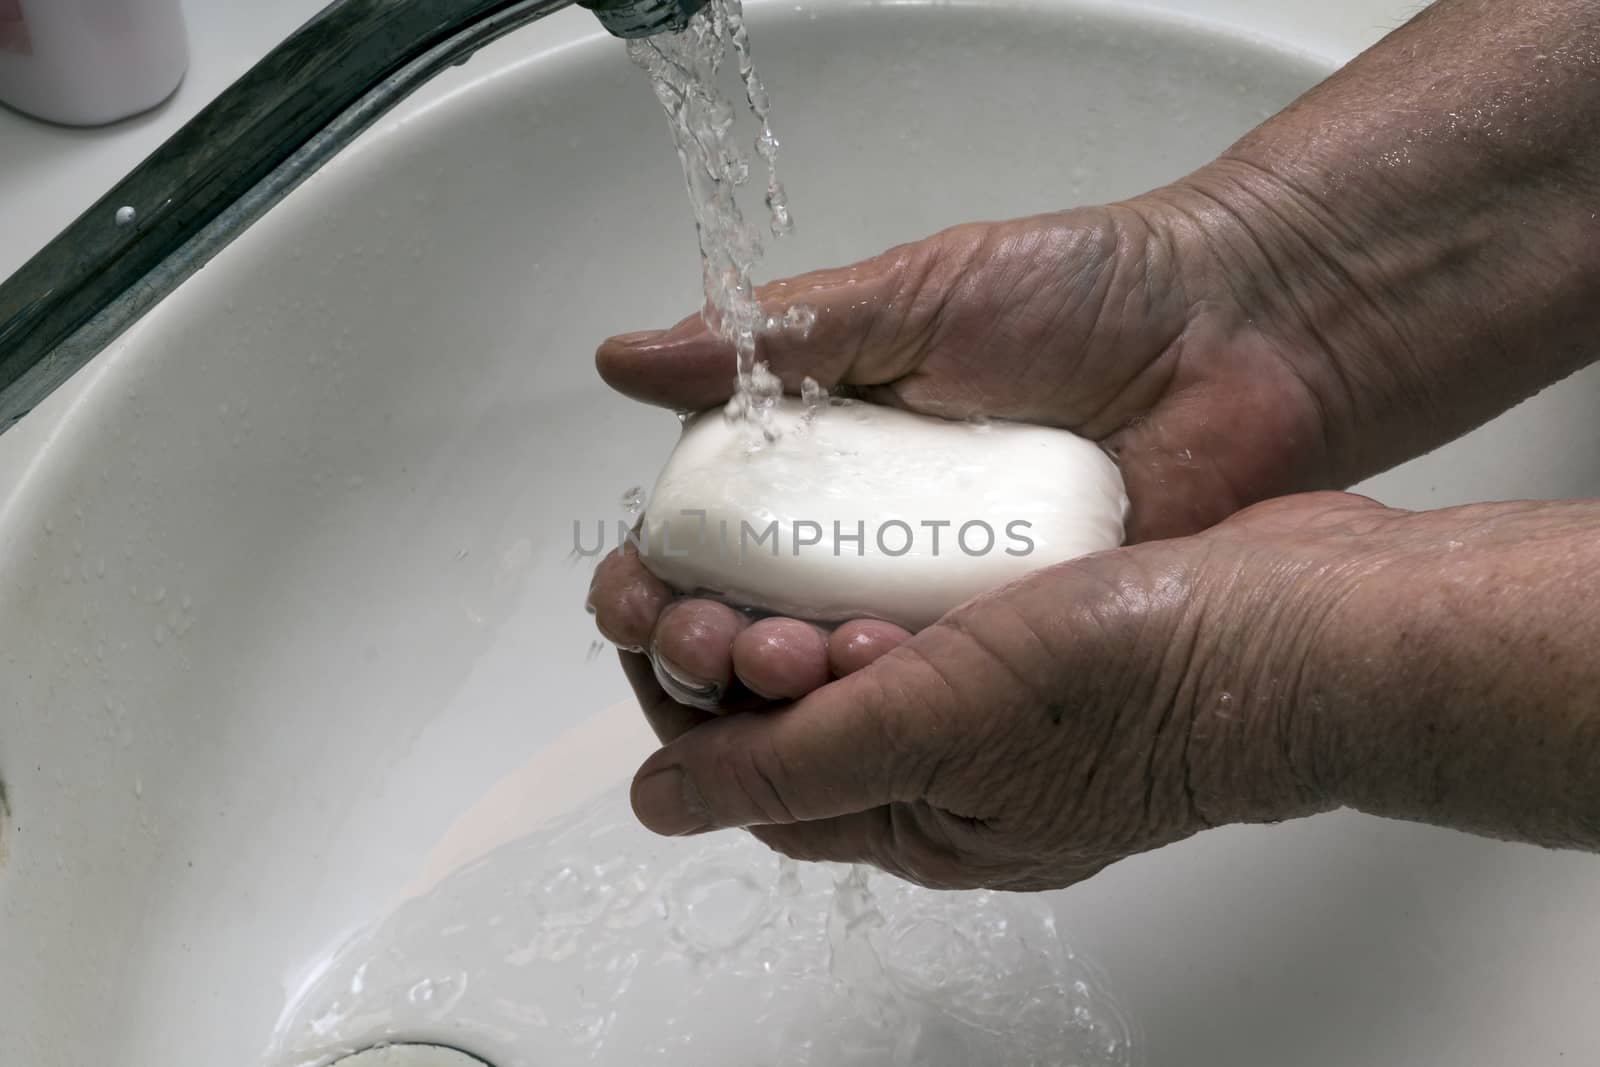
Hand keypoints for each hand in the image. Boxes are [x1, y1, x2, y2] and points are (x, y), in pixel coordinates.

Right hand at [589, 195, 1349, 710]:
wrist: (1241, 335)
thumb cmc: (1082, 295)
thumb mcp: (912, 298)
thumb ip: (775, 339)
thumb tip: (626, 361)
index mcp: (821, 458)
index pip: (700, 540)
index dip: (654, 581)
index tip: (643, 596)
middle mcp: (864, 539)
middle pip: (744, 626)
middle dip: (700, 653)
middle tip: (708, 646)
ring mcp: (935, 597)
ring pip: (827, 681)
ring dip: (780, 695)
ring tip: (782, 670)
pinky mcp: (1011, 641)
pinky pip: (933, 693)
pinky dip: (888, 705)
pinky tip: (868, 691)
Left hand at [623, 492, 1397, 889]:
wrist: (1309, 623)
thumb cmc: (1145, 692)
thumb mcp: (940, 730)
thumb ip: (792, 762)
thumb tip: (661, 805)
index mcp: (920, 817)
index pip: (755, 771)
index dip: (685, 697)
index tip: (653, 618)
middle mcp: (949, 764)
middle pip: (793, 706)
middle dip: (729, 639)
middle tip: (698, 581)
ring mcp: (993, 694)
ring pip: (850, 644)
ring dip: (797, 597)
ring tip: (782, 555)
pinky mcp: (1031, 625)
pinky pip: (918, 596)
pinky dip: (874, 564)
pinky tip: (860, 522)